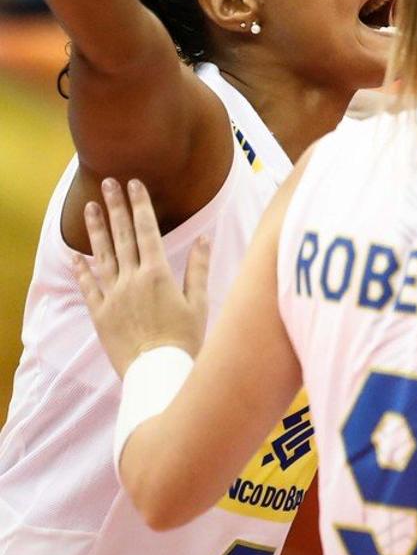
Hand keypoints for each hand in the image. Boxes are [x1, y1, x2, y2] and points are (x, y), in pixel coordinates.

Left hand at [71, 179, 209, 377]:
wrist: (157, 371)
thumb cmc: (185, 339)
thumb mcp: (199, 302)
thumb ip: (198, 268)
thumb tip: (203, 238)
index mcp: (157, 274)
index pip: (147, 231)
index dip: (140, 206)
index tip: (134, 185)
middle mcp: (131, 279)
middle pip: (122, 237)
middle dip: (116, 208)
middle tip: (108, 183)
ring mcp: (113, 296)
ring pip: (102, 256)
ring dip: (95, 230)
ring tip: (89, 207)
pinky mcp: (100, 313)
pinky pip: (88, 286)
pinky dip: (81, 270)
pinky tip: (75, 256)